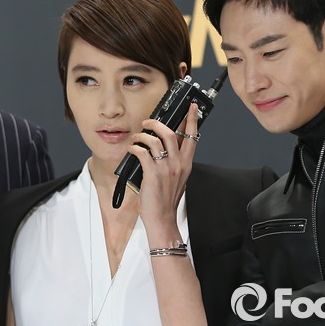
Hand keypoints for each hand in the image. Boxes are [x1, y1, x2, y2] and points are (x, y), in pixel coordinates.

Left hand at [127, 103, 198, 230]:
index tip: (191, 107)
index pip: (192, 136)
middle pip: (171, 133)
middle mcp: (178, 164)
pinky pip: (143, 152)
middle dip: (158, 123)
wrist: (162, 219)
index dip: (191, 119)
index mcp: (186, 164)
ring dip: (143, 135)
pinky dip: (135, 147)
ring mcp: (166, 168)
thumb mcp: (177, 178)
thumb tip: (163, 147)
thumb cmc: (167, 200)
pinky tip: (132, 149)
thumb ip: (175, 162)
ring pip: (156, 140)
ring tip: (137, 137)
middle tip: (149, 122)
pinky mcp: (152, 174)